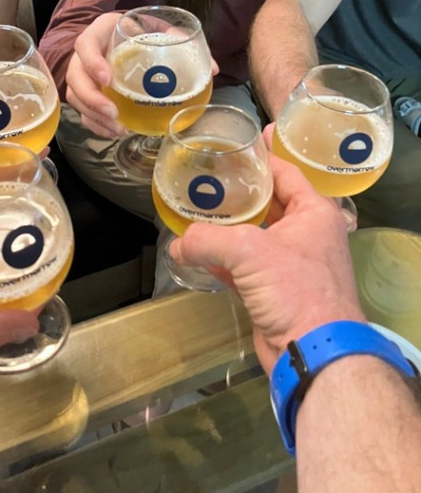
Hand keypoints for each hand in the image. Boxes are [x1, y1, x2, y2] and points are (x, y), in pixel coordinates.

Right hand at [65, 12, 218, 137]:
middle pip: (74, 77)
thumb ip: (181, 42)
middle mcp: (85, 54)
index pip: (85, 45)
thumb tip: (212, 70)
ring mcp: (83, 74)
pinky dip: (95, 124)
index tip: (109, 79)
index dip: (92, 63)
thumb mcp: (158, 27)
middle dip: (91, 99)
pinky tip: (114, 132)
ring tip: (117, 128)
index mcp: (100, 32)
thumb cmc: (140, 30)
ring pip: (75, 97)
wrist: (124, 33)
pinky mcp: (86, 91)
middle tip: (114, 113)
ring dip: (93, 116)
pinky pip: (82, 111)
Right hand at [168, 154, 364, 373]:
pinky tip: (199, 254)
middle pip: (269, 203)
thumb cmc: (295, 290)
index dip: (264, 155)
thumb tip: (178, 245)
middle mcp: (306, 234)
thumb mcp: (248, 251)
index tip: (244, 140)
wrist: (313, 352)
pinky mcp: (275, 291)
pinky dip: (224, 261)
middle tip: (210, 176)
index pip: (286, 172)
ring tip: (198, 211)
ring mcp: (292, 264)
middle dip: (241, 192)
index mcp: (315, 213)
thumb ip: (207, 239)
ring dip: (228, 229)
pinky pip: (246, 266)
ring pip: (255, 236)